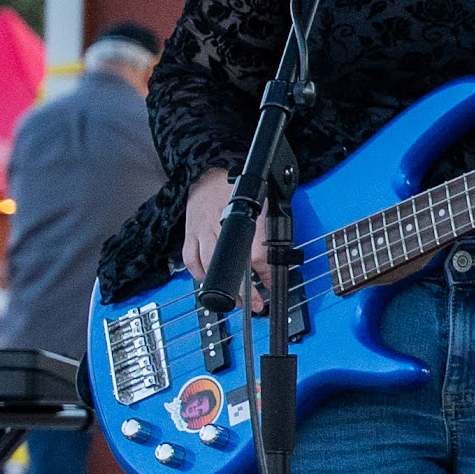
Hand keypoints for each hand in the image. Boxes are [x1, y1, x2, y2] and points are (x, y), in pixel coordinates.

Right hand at [177, 170, 268, 308]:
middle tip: (256, 304)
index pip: (256, 253)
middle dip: (244, 290)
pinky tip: (209, 282)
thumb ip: (272, 228)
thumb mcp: (266, 201)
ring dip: (221, 287)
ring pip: (207, 265)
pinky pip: (190, 259)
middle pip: (231, 265)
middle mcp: (219, 223)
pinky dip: (199, 274)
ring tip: (236, 300)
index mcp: (243, 215)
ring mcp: (201, 228)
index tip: (272, 283)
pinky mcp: (189, 231)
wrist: (212, 169)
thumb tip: (285, 254)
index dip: (266, 273)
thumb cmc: (239, 184)